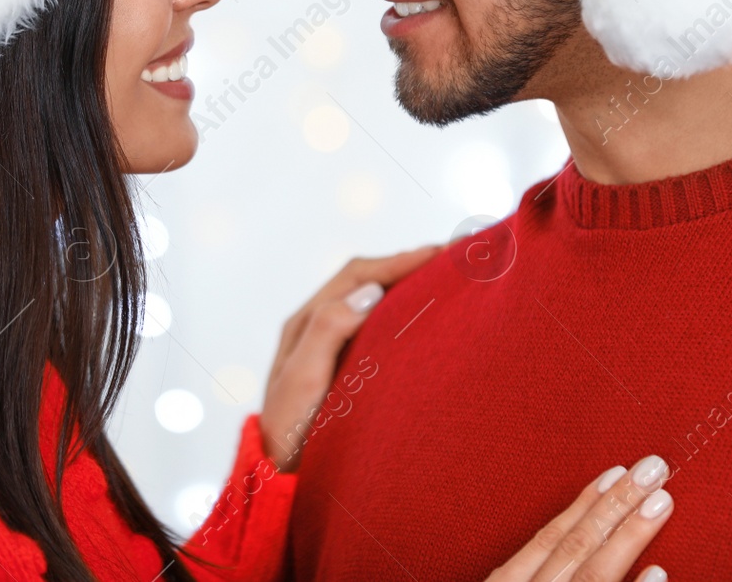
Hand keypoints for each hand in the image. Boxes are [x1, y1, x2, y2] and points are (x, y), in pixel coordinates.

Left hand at [258, 246, 438, 469]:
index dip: (398, 261)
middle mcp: (317, 327)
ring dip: (406, 288)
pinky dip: (402, 315)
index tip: (439, 254)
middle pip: (366, 282)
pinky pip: (376, 329)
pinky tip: (426, 321)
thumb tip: (369, 293)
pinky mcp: (345, 369)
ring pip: (372, 304)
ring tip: (445, 281)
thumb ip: (327, 333)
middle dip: (407, 266)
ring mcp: (331, 348)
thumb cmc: (289, 434)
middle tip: (452, 259)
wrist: (278, 478)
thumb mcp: (302, 382)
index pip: (357, 276)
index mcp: (306, 323)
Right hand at [486, 457, 673, 581]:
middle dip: (615, 504)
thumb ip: (528, 570)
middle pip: (575, 546)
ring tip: (660, 503)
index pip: (550, 537)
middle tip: (653, 468)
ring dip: (628, 536)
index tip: (616, 471)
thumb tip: (574, 532)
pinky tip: (659, 571)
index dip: (585, 503)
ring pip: (593, 573)